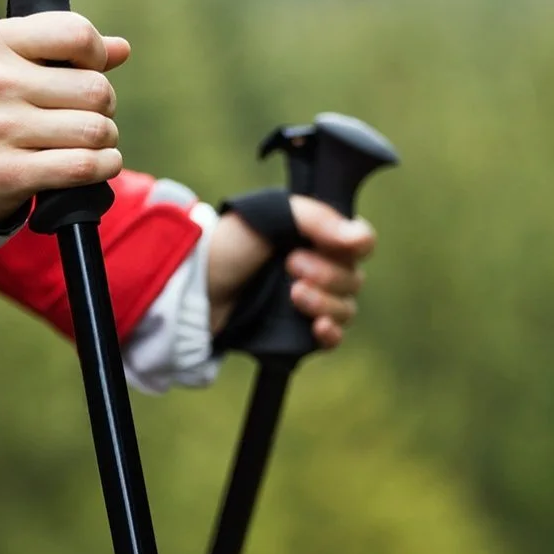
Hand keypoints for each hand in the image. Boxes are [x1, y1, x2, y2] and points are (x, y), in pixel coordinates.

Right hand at [0, 12, 130, 224]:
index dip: (95, 56)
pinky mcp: (8, 173)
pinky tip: (98, 163)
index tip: (84, 70)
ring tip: (86, 139)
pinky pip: (84, 166)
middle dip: (104, 105)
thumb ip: (67, 49)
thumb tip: (121, 48)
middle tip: (85, 114)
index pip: (77, 34)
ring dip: (105, 139)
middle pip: (96, 89)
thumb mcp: (15, 63)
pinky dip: (105, 165)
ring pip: (96, 130)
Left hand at [207, 196, 375, 348]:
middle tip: (290, 266)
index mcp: (316, 234)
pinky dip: (331, 334)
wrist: (194, 287)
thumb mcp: (269, 215)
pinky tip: (318, 328)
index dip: (355, 246)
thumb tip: (359, 239)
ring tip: (293, 295)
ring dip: (326, 302)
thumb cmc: (228, 244)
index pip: (360, 241)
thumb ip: (316, 219)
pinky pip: (333, 338)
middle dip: (327, 273)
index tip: (334, 245)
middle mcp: (319, 266)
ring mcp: (309, 300)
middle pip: (353, 278)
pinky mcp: (297, 330)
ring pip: (346, 308)